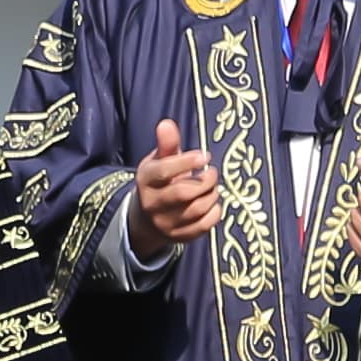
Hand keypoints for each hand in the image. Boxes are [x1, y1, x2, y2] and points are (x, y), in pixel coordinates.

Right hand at [132, 118, 221, 251]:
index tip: (205, 155)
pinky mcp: (180, 237)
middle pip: (183, 193)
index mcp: (146, 180)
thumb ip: (167, 143)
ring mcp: (166, 223)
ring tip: (212, 186)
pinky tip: (212, 202)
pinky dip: (215, 211)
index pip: (164, 172)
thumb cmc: (159, 182)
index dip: (186, 162)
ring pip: (196, 209)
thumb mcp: (159, 160)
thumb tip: (167, 123)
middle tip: (212, 172)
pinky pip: (204, 225)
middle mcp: (152, 204)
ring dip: (211, 195)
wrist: (147, 219)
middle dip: (205, 181)